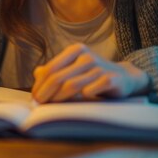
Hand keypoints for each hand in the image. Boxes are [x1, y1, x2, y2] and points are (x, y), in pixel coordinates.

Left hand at [31, 43, 149, 102]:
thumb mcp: (74, 68)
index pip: (51, 68)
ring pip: (72, 85)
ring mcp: (99, 67)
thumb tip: (36, 74)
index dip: (40, 84)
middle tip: (39, 105)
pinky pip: (91, 90)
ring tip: (53, 106)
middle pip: (58, 77)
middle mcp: (86, 56)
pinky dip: (82, 97)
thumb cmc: (93, 74)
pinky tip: (80, 100)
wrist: (123, 77)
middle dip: (46, 93)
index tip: (34, 97)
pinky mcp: (111, 80)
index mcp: (75, 50)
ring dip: (59, 98)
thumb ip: (56, 70)